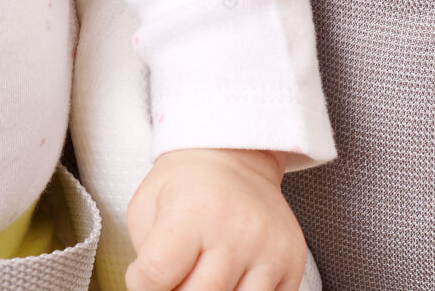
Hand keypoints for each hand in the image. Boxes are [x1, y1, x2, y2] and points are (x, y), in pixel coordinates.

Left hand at [124, 149, 304, 290]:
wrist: (236, 157)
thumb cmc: (186, 184)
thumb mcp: (147, 204)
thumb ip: (145, 253)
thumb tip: (153, 290)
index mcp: (192, 213)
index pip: (156, 274)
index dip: (143, 284)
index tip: (145, 277)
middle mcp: (235, 233)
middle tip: (175, 277)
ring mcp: (268, 251)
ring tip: (202, 277)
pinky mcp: (292, 264)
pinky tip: (230, 279)